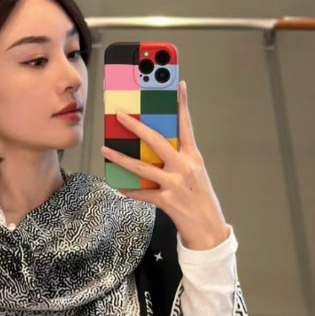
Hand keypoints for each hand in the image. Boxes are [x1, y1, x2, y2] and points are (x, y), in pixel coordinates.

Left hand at [102, 80, 230, 249]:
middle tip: (120, 115)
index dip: (182, 104)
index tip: (178, 84)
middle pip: (156, 141)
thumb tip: (154, 148)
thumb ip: (178, 159)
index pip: (186, 125)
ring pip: (142, 167)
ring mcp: (175, 184)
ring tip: (104, 149)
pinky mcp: (167, 201)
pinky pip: (142, 194)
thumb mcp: (195, 174)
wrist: (210, 230)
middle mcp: (184, 167)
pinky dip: (128, 190)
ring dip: (120, 158)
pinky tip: (117, 186)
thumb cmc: (200, 199)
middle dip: (136, 126)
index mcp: (193, 157)